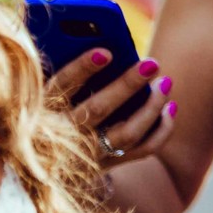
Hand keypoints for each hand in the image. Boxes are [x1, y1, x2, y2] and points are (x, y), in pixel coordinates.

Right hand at [46, 48, 177, 167]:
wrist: (41, 162)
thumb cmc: (49, 106)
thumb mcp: (45, 88)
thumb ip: (66, 68)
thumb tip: (106, 48)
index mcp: (41, 108)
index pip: (61, 86)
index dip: (81, 69)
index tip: (106, 52)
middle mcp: (63, 135)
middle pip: (98, 109)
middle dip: (127, 85)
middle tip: (152, 64)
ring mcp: (86, 154)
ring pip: (126, 133)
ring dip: (151, 107)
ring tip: (166, 82)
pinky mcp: (106, 164)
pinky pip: (142, 149)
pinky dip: (161, 130)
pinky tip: (171, 108)